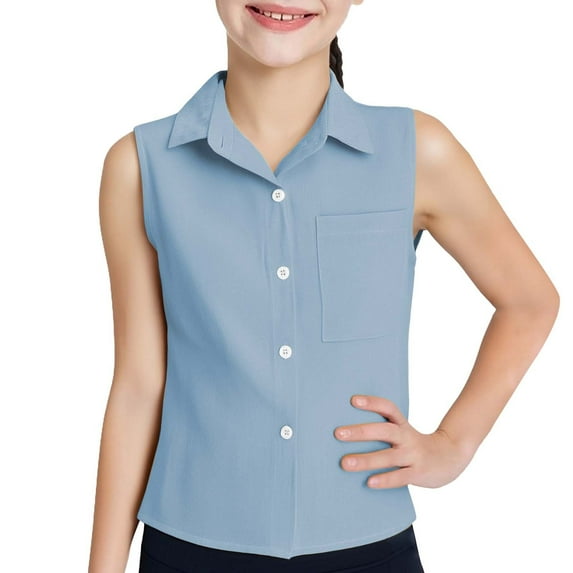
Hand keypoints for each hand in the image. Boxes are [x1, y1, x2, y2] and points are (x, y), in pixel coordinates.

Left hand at [334, 394, 475, 488]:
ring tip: (345, 463)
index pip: (388, 408)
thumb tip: (347, 432)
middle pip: (384, 431)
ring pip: (388, 457)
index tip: (352, 400)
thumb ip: (381, 431)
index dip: (372, 403)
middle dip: (360, 432)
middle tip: (338, 433)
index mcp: (402, 425)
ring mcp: (413, 455)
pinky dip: (385, 479)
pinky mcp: (418, 473)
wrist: (450, 457)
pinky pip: (400, 477)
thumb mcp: (402, 432)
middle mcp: (407, 437)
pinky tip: (369, 482)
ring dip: (365, 460)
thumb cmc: (415, 445)